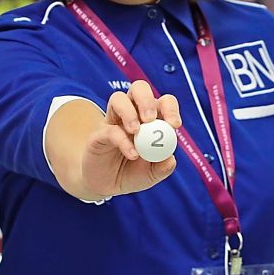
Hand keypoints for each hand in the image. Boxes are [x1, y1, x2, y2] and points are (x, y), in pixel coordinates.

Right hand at [81, 80, 181, 199]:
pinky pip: (109, 129)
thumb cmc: (131, 174)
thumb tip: (171, 158)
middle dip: (146, 100)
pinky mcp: (99, 134)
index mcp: (151, 119)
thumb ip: (163, 167)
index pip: (163, 102)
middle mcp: (132, 114)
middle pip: (139, 89)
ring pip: (118, 98)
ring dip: (129, 111)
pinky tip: (132, 154)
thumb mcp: (151, 174)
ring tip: (135, 131)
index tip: (174, 125)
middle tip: (150, 119)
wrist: (105, 185)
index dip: (171, 108)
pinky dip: (122, 140)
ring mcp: (113, 121)